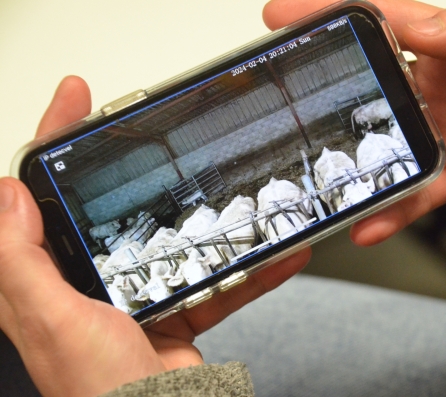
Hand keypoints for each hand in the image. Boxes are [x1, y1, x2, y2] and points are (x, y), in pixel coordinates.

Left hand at [0, 77, 310, 396]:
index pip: (41, 197)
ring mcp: (139, 295)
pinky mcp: (178, 311)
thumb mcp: (56, 323)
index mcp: (49, 279)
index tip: (75, 99)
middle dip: (132, 160)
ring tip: (230, 185)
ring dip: (209, 216)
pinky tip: (276, 255)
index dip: (55, 141)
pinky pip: (218, 280)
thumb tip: (10, 196)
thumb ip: (24, 262)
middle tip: (152, 123)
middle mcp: (91, 283)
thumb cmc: (100, 394)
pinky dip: (251, 270)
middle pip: (111, 205)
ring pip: (174, 239)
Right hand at [264, 0, 445, 244]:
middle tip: (280, 95)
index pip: (381, 21)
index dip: (330, 13)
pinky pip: (414, 191)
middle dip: (321, 88)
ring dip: (350, 162)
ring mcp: (441, 130)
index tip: (284, 15)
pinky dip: (393, 208)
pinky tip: (372, 222)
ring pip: (382, 145)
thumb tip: (418, 24)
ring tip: (318, 173)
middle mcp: (437, 85)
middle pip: (367, 85)